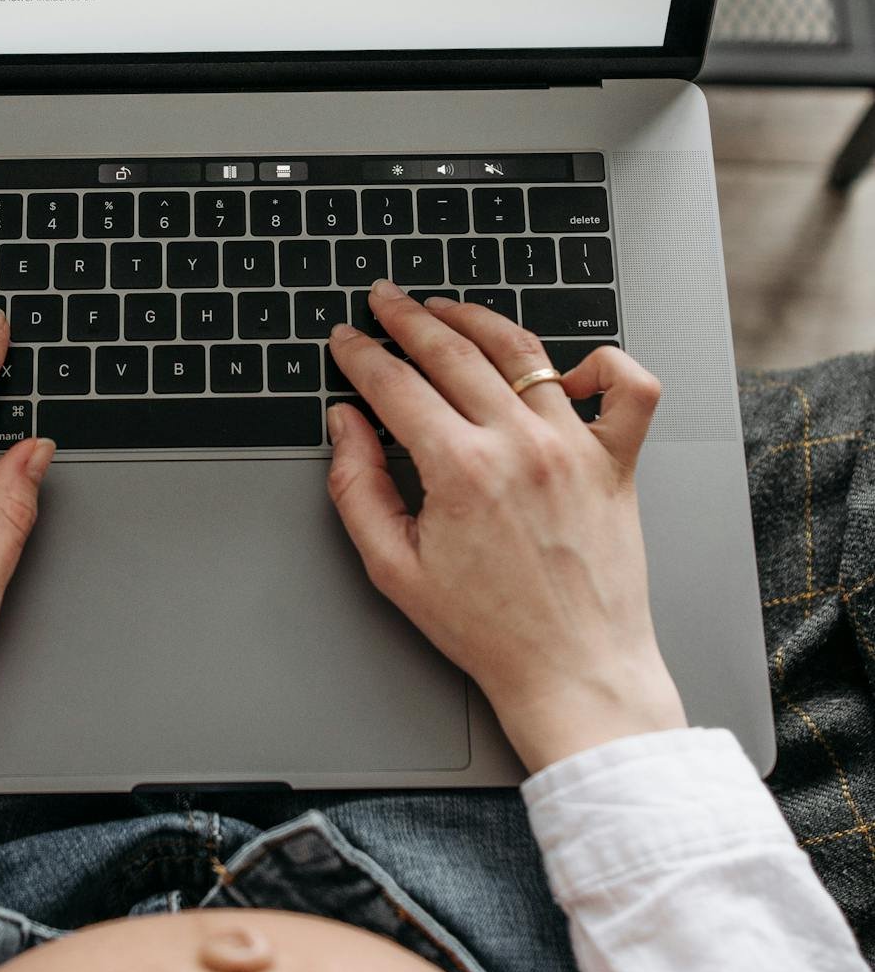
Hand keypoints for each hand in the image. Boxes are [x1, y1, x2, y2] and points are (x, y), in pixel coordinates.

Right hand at [326, 285, 684, 772]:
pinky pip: (627, 387)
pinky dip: (603, 363)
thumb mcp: (394, 568)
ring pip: (523, 351)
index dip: (361, 353)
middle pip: (452, 351)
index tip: (346, 340)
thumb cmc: (489, 630)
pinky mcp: (618, 461)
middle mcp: (520, 444)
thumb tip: (345, 425)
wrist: (574, 671)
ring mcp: (575, 447)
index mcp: (460, 469)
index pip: (395, 383)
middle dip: (408, 317)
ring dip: (477, 320)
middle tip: (385, 300)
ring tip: (447, 310)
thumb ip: (358, 487)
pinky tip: (567, 367)